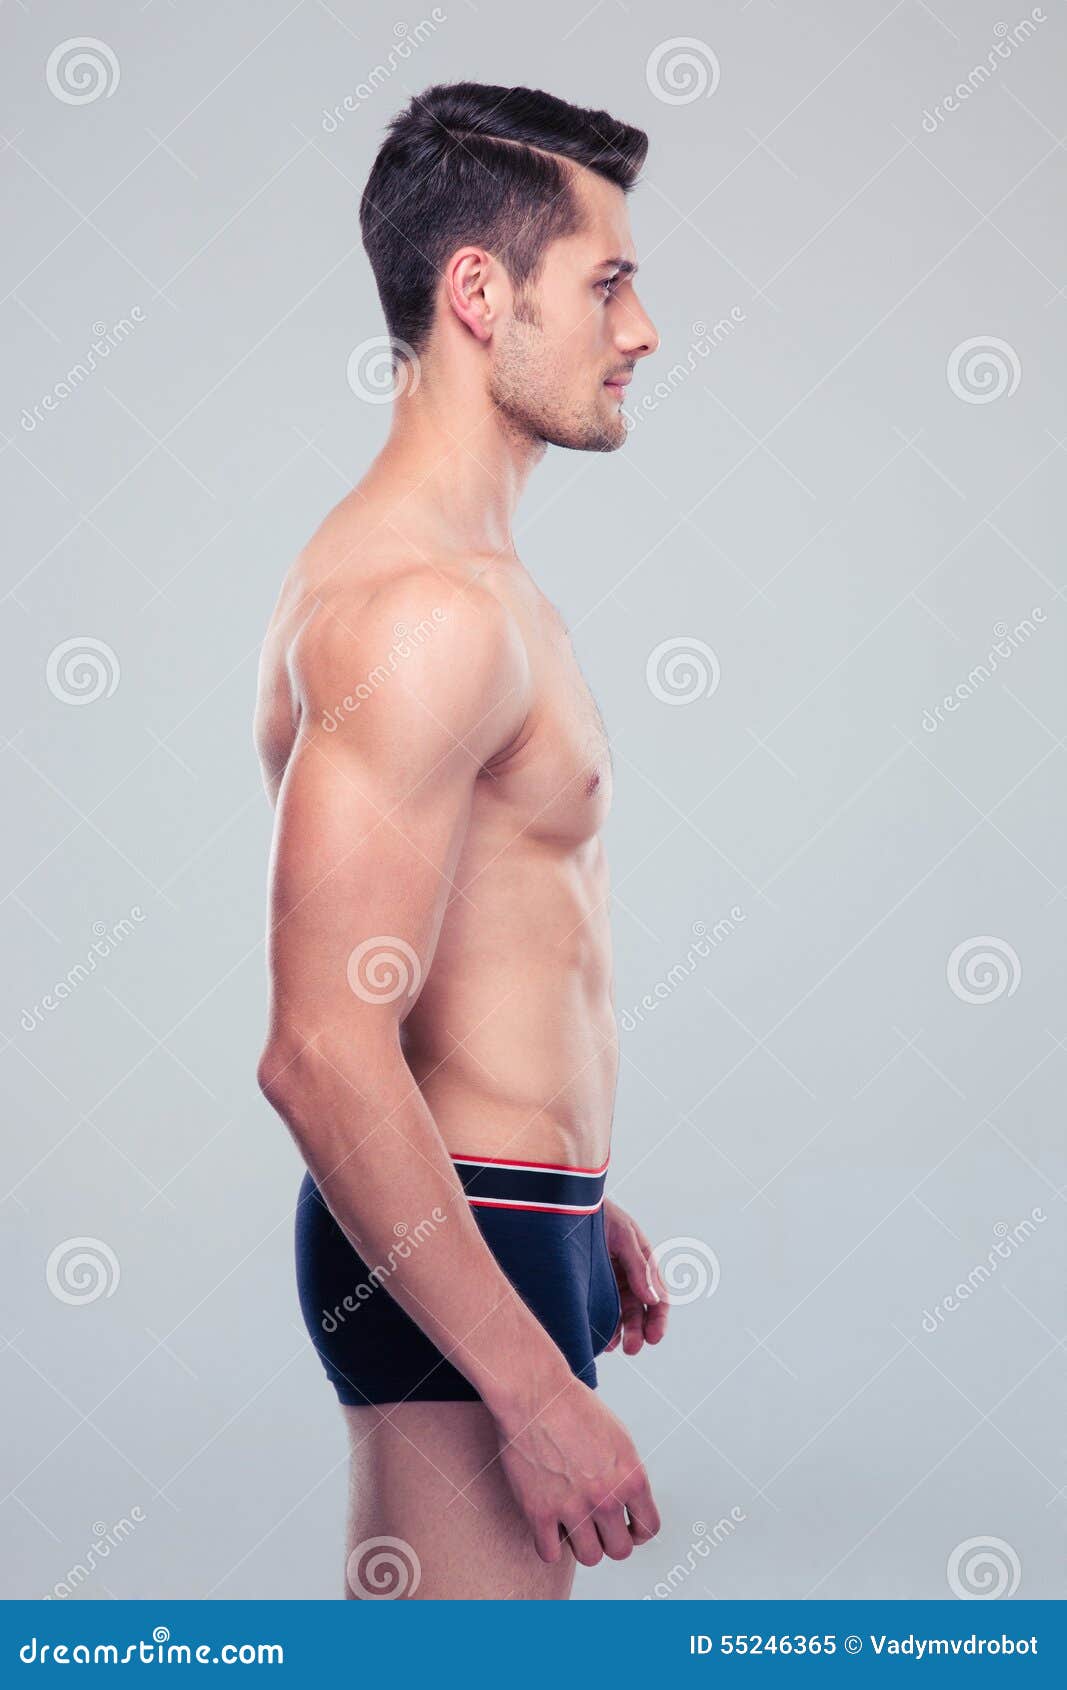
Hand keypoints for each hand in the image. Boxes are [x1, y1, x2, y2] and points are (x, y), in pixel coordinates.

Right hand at [494, 1376, 660, 1565]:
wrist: (534, 1392)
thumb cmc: (573, 1407)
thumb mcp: (618, 1436)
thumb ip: (626, 1474)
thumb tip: (628, 1505)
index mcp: (632, 1477)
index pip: (649, 1528)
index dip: (638, 1532)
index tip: (625, 1527)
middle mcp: (607, 1497)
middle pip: (620, 1550)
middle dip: (610, 1539)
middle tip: (597, 1526)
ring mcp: (573, 1508)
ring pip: (590, 1557)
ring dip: (583, 1544)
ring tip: (572, 1524)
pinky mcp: (539, 1512)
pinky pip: (550, 1554)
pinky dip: (550, 1545)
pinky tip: (548, 1526)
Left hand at [602, 1199, 669, 1355]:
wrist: (569, 1203)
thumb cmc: (601, 1213)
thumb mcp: (624, 1236)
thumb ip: (639, 1267)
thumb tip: (654, 1299)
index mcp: (644, 1263)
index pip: (658, 1297)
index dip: (659, 1319)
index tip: (654, 1337)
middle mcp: (629, 1276)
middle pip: (640, 1311)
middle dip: (639, 1331)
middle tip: (633, 1349)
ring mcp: (609, 1282)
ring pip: (620, 1315)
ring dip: (621, 1333)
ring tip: (613, 1346)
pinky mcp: (590, 1285)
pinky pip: (600, 1310)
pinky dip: (602, 1326)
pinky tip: (600, 1338)